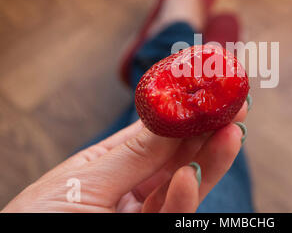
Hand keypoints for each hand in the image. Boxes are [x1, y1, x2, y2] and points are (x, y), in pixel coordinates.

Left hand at [2, 103, 247, 212]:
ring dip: (210, 160)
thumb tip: (173, 111)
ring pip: (184, 187)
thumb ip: (135, 153)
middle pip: (179, 159)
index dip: (185, 113)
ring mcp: (142, 216)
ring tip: (232, 132)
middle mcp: (132, 191)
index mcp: (111, 167)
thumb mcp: (84, 182)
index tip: (210, 90)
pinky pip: (171, 218)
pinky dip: (182, 199)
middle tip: (237, 106)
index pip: (157, 136)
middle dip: (209, 132)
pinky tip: (189, 175)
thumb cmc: (36, 222)